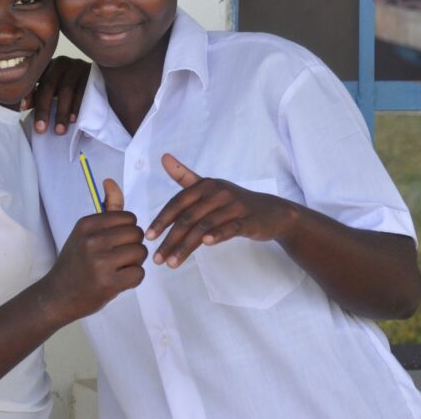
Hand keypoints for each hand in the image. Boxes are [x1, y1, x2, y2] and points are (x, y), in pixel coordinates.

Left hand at [25, 56, 89, 134]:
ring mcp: (78, 67)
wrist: (99, 83)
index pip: (34, 78)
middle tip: (40, 129)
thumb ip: (38, 96)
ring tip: (59, 131)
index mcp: (47, 65)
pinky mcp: (92, 73)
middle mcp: (62, 63)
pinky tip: (74, 120)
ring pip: (66, 90)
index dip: (29, 94)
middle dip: (43, 109)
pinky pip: (83, 91)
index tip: (23, 110)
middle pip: (49, 85)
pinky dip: (77, 106)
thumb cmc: (71, 89)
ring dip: (61, 112)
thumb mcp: (53, 91)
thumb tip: (20, 106)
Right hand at [46, 179, 145, 318]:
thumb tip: (110, 180)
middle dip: (133, 246)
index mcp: (87, 224)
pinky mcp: (108, 284)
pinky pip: (139, 274)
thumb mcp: (86, 231)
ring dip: (134, 262)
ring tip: (117, 268)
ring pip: (140, 253)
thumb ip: (107, 208)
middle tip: (117, 257)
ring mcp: (100, 263)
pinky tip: (118, 281)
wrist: (57, 295)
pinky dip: (133, 279)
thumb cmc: (76, 260)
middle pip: (137, 234)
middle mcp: (92, 240)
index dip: (127, 230)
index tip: (114, 242)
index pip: (129, 218)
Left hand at [146, 153, 296, 267]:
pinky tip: (205, 244)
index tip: (148, 237)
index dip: (162, 219)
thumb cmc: (234, 202)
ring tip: (171, 263)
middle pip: (188, 217)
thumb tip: (163, 157)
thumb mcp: (209, 187)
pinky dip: (217, 235)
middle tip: (156, 258)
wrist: (272, 213)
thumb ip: (185, 176)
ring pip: (204, 226)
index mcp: (206, 185)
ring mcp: (234, 206)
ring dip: (185, 246)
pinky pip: (230, 228)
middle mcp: (218, 192)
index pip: (178, 203)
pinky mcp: (248, 220)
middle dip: (170, 239)